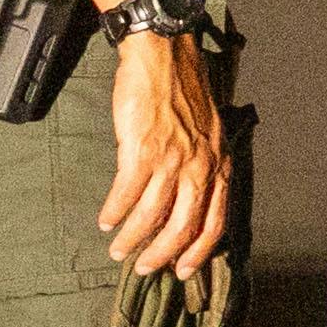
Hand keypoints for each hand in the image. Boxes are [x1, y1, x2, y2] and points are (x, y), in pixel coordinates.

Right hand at [99, 27, 235, 280]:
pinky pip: (126, 194)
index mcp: (219, 164)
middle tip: (145, 267)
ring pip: (152, 216)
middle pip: (183, 227)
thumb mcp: (208, 132)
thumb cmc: (184, 90)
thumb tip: (189, 199)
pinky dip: (114, 211)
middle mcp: (200, 167)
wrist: (164, 56)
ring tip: (118, 248)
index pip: (215, 222)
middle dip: (162, 254)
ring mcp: (172, 160)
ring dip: (132, 237)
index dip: (198, 251)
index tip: (184, 270)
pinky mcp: (142, 150)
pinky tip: (106, 220)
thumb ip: (204, 165)